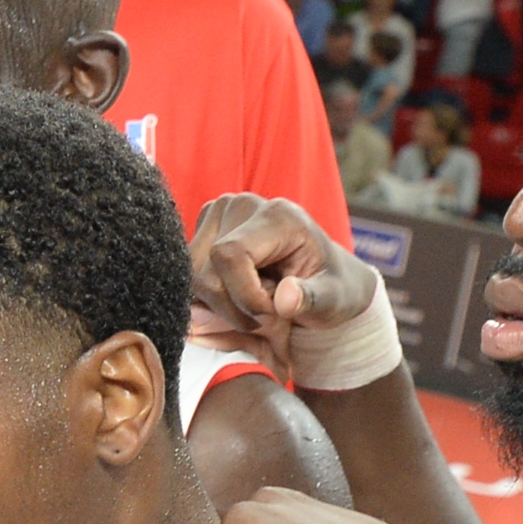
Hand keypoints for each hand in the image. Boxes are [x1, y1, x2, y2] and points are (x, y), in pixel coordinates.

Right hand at [189, 192, 375, 381]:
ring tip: (256, 305)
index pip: (230, 254)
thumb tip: (284, 300)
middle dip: (232, 308)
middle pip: (205, 271)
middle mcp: (240, 206)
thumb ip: (313, 300)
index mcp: (278, 216)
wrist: (326, 277)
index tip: (270, 315)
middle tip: (267, 317)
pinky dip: (210, 300)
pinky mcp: (201, 230)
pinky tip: (239, 297)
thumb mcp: (336, 299)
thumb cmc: (333, 288)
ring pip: (192, 278)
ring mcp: (216, 215)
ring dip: (221, 306)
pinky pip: (187, 278)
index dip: (242, 294)